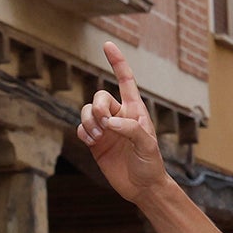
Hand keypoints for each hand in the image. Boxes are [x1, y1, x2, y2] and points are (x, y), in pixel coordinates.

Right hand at [78, 42, 169, 202]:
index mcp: (135, 110)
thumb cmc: (151, 164)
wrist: (143, 187)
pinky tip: (92, 142)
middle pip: (99, 97)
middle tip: (105, 126)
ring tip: (98, 137)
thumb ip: (130, 129)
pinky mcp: (96, 143)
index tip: (107, 44)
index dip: (117, 62)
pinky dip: (83, 132)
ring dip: (88, 122)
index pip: (125, 80)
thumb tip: (109, 122)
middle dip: (97, 108)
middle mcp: (119, 116)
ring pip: (87, 112)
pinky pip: (81, 128)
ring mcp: (106, 129)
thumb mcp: (147, 145)